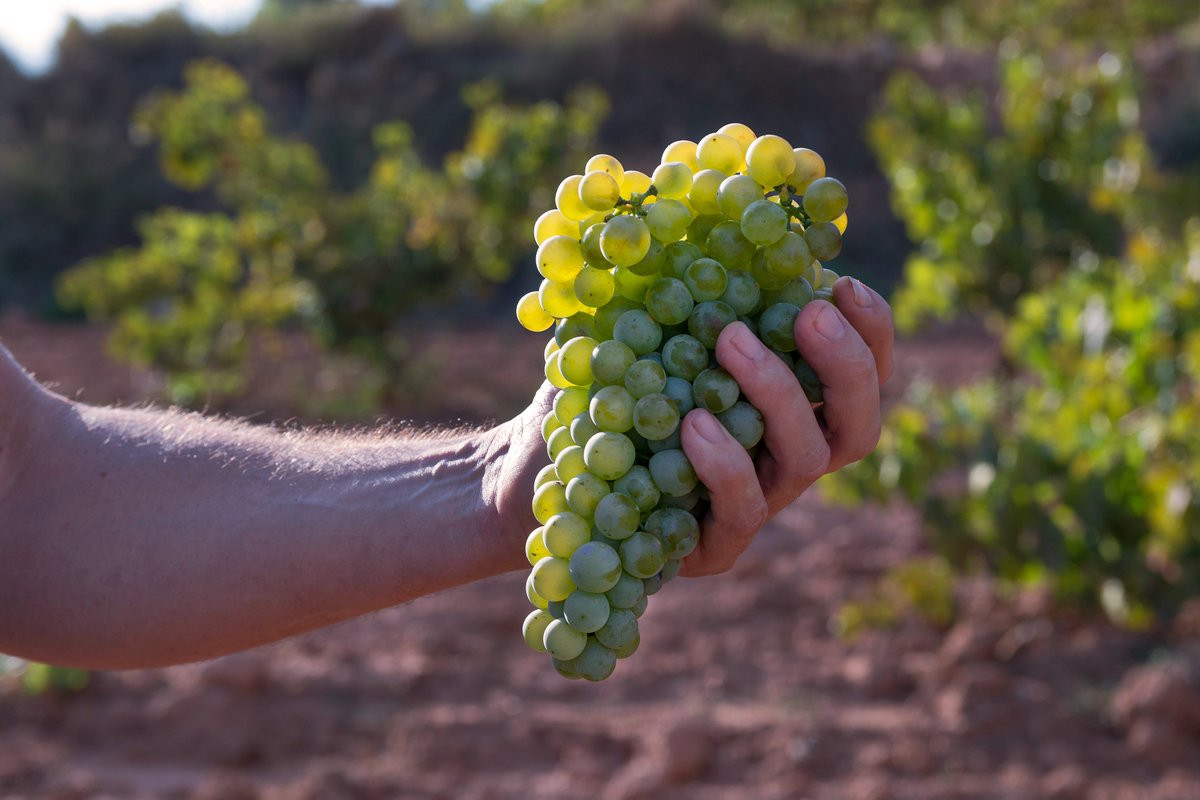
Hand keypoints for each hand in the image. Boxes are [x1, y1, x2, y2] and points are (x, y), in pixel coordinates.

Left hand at [488, 276, 893, 575]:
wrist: (534, 466)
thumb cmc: (596, 388)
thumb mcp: (635, 324)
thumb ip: (678, 277)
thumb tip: (696, 190)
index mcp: (784, 402)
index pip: (857, 373)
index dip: (870, 332)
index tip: (842, 284)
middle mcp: (782, 454)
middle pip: (857, 424)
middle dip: (847, 364)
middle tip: (810, 312)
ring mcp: (755, 504)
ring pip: (808, 460)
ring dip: (777, 394)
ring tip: (729, 339)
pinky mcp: (712, 548)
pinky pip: (741, 508)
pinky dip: (724, 461)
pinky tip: (692, 422)